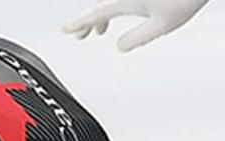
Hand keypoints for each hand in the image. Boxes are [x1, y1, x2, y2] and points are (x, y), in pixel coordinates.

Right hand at [63, 0, 211, 51]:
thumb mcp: (162, 26)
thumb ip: (138, 39)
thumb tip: (120, 47)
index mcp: (125, 1)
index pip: (94, 15)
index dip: (78, 24)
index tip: (66, 30)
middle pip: (99, 7)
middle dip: (88, 21)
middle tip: (81, 35)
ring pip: (109, 1)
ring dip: (102, 14)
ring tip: (101, 29)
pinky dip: (116, 7)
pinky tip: (124, 12)